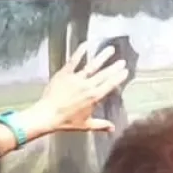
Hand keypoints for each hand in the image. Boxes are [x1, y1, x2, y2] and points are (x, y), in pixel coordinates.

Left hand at [13, 44, 129, 141]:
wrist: (47, 115)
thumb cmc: (66, 121)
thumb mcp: (86, 125)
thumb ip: (101, 125)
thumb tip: (112, 128)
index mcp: (94, 97)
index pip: (110, 84)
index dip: (119, 77)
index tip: (125, 71)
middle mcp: (87, 86)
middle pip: (104, 74)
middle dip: (114, 67)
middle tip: (122, 61)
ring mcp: (76, 78)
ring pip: (93, 65)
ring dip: (102, 57)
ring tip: (111, 49)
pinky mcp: (65, 74)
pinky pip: (74, 60)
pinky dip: (80, 52)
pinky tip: (87, 44)